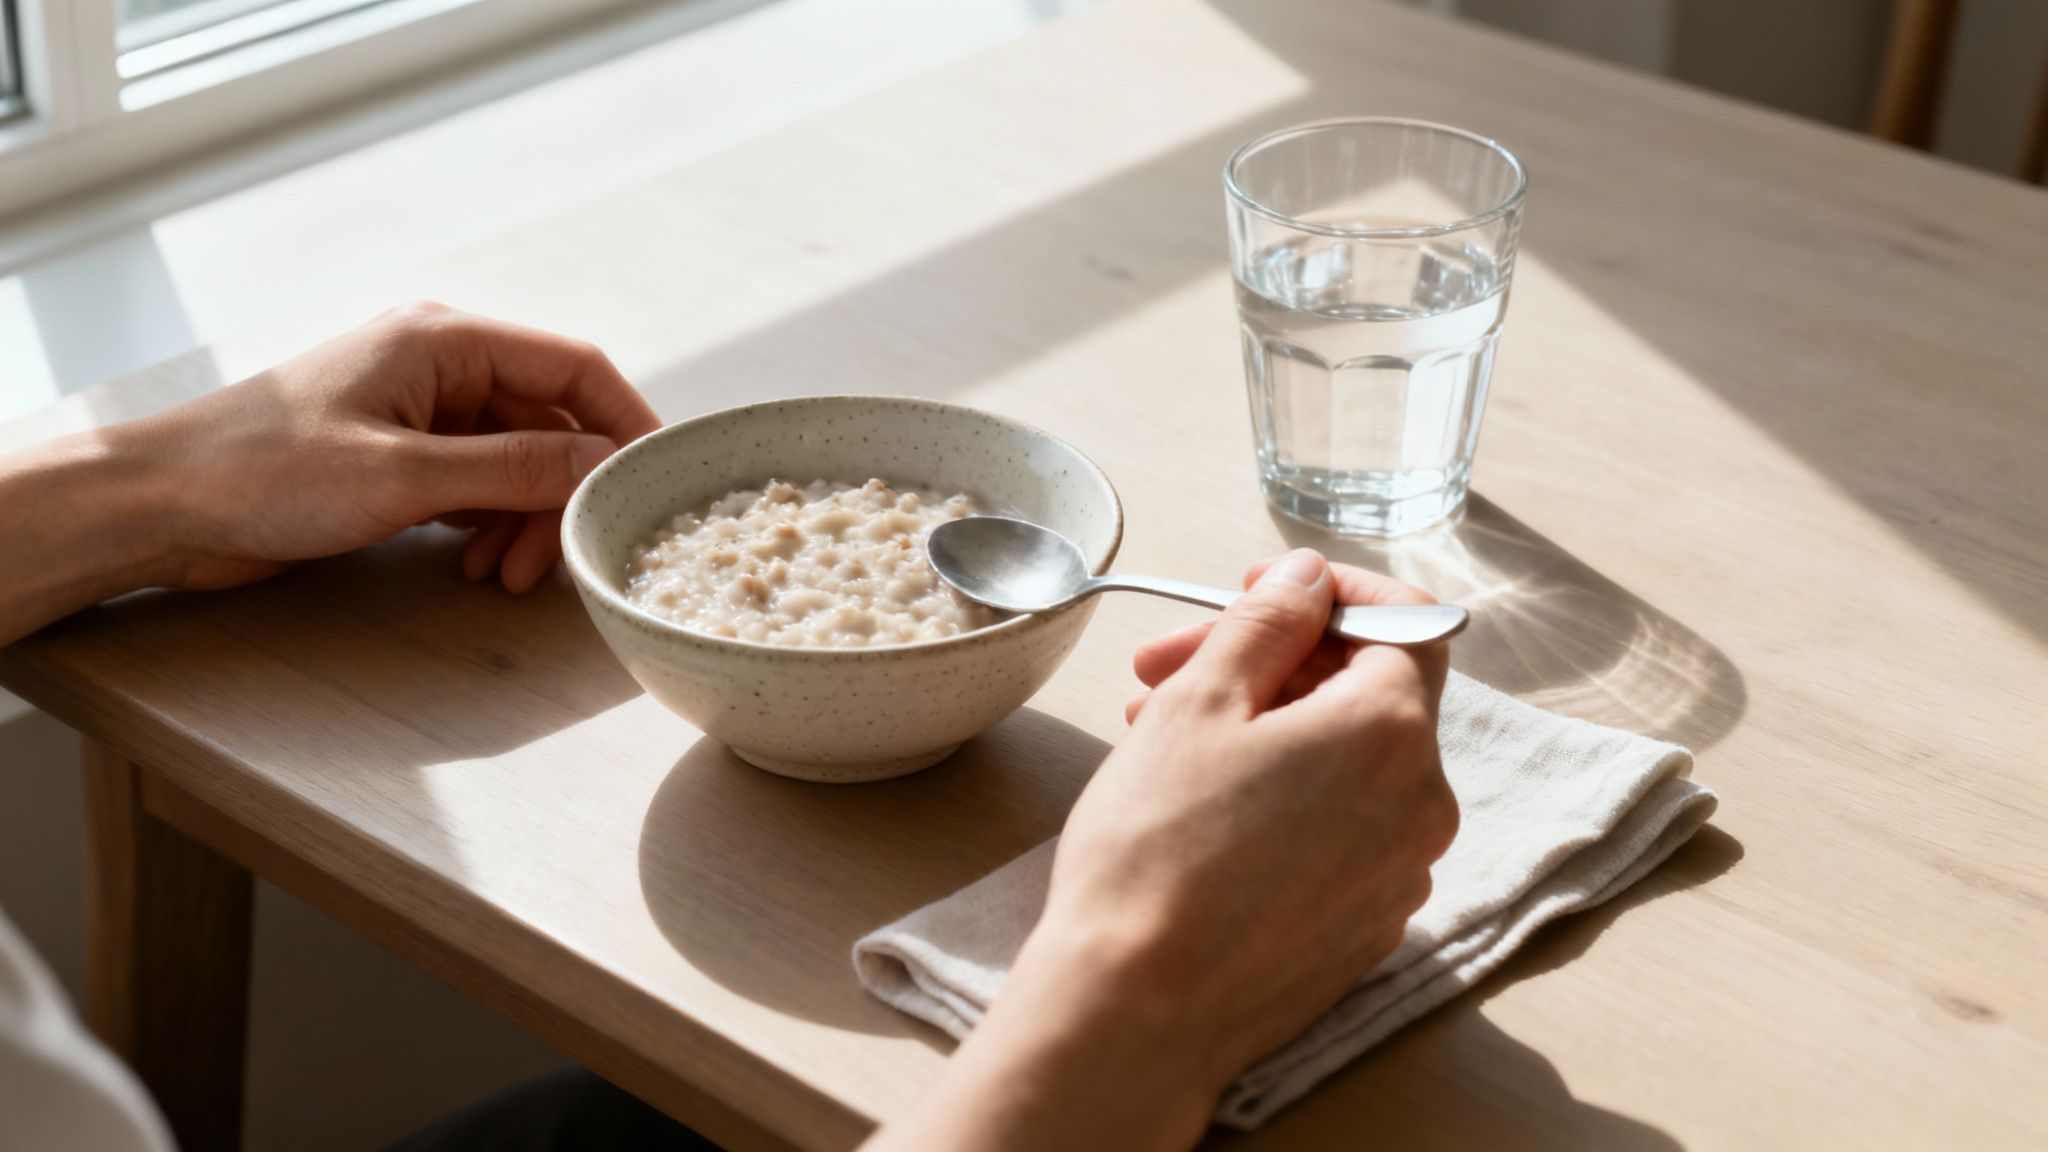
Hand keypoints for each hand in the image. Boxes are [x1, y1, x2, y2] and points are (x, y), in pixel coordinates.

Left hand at [149, 302, 659, 592]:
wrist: (159, 506)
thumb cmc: (261, 472)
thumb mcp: (404, 475)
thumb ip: (514, 469)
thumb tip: (604, 466)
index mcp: (444, 339)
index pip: (575, 367)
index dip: (627, 422)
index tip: (656, 479)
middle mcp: (440, 365)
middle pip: (551, 421)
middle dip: (564, 492)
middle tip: (558, 559)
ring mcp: (421, 411)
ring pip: (519, 461)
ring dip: (526, 520)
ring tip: (504, 576)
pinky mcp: (400, 456)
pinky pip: (480, 484)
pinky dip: (492, 525)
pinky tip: (476, 563)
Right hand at [866, 549, 1455, 1151]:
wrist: (1136, 1009)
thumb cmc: (1158, 850)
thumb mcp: (1201, 702)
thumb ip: (1267, 622)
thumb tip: (1308, 579)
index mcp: (1393, 732)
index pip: (1406, 621)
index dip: (1332, 593)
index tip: (1264, 590)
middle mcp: (1421, 805)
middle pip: (1362, 695)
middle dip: (1268, 664)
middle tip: (1165, 667)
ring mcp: (1398, 876)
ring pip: (1342, 768)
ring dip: (1262, 732)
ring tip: (1158, 738)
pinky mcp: (1363, 929)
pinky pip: (1337, 835)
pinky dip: (1280, 801)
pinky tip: (1196, 810)